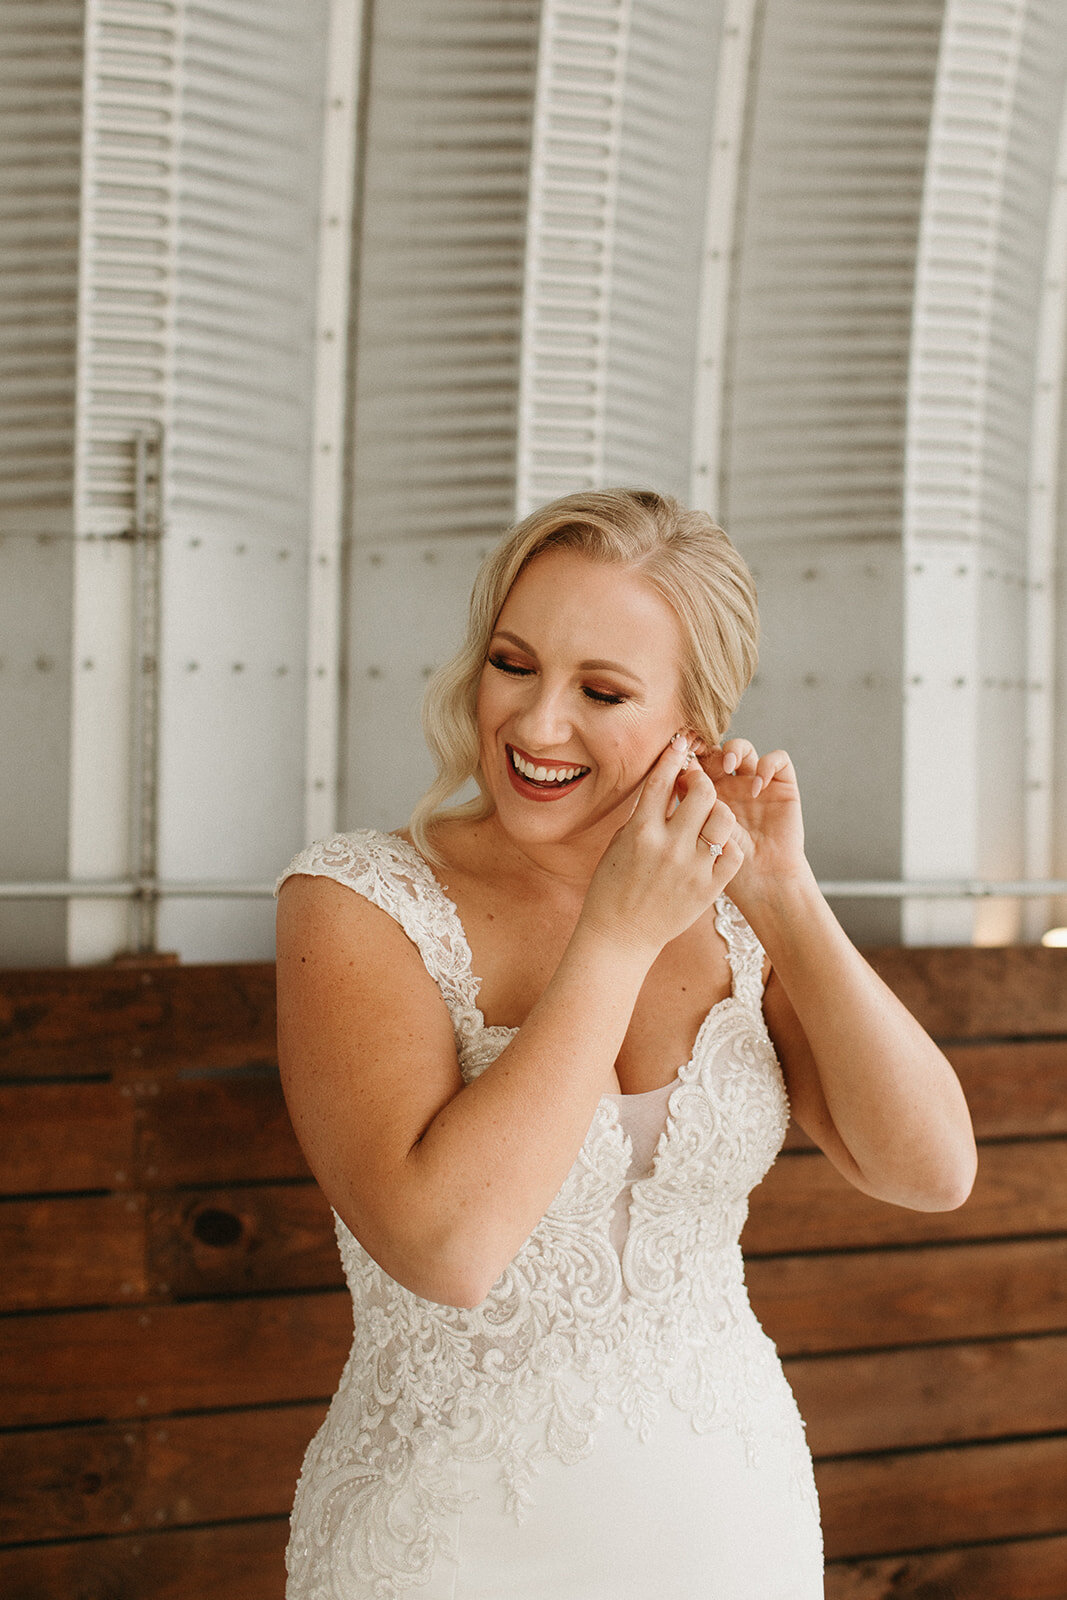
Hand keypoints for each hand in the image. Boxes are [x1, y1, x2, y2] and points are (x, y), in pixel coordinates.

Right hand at [580, 735, 743, 958]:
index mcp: (640, 831)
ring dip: (718, 812)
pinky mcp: (708, 888)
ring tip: (708, 819)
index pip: (662, 779)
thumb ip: (645, 815)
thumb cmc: (613, 887)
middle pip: (702, 792)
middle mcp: (668, 846)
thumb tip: (666, 785)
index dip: (674, 755)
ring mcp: (691, 868)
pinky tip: (714, 848)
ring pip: (723, 818)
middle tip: (698, 787)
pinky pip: (731, 853)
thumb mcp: (620, 844)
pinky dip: (726, 846)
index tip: (681, 743)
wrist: (620, 935)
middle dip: (702, 782)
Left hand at [694, 737, 807, 901]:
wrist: (760, 881)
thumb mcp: (700, 830)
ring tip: (728, 765)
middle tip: (701, 753)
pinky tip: (757, 785)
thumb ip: (690, 801)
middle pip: (717, 749)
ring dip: (735, 749)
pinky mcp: (783, 787)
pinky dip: (768, 764)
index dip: (688, 752)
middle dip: (709, 747)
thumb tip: (678, 769)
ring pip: (744, 749)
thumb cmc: (726, 862)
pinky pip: (779, 760)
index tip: (679, 752)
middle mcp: (730, 785)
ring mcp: (756, 784)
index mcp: (705, 793)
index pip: (696, 761)